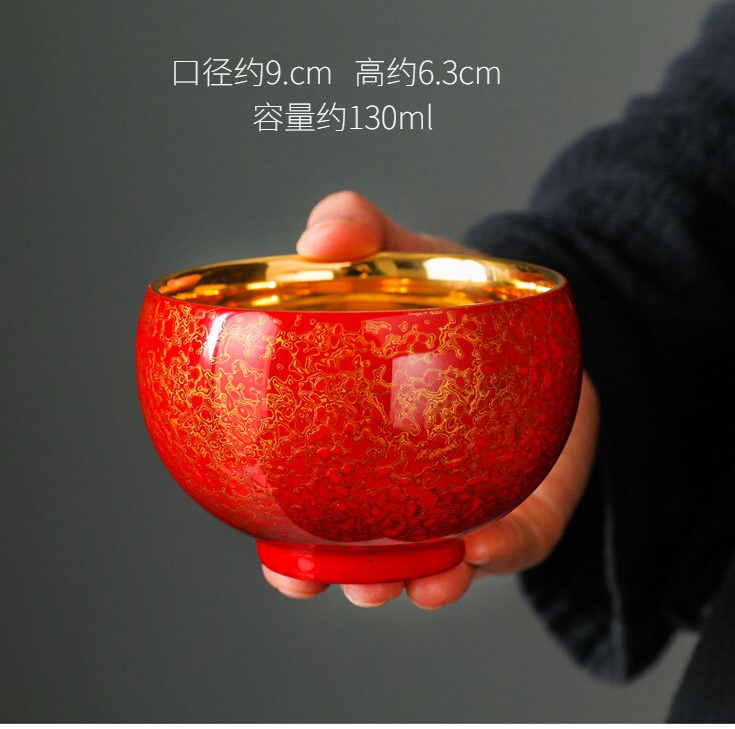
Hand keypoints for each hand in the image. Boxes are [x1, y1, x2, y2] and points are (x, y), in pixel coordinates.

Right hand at [263, 191, 599, 608]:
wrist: (536, 313)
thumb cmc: (448, 294)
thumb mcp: (402, 254)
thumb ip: (358, 232)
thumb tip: (318, 241)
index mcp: (361, 445)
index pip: (316, 510)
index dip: (290, 548)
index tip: (278, 562)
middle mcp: (411, 485)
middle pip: (374, 551)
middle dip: (353, 578)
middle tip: (337, 579)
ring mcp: (473, 498)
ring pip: (443, 560)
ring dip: (423, 581)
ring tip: (416, 583)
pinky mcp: (532, 503)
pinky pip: (520, 539)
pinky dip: (503, 549)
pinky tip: (484, 547)